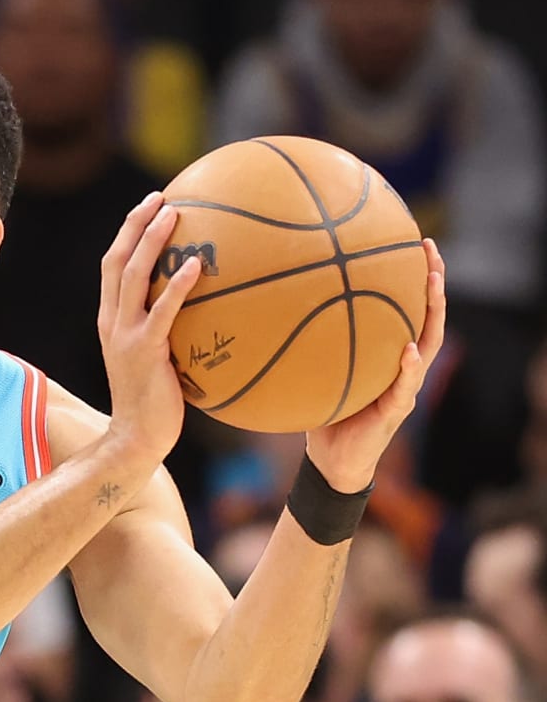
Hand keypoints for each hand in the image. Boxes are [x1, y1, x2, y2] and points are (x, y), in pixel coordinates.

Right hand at [97, 192, 200, 468]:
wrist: (136, 438)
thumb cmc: (155, 403)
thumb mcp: (157, 360)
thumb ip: (171, 332)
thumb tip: (211, 310)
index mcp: (111, 320)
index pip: (112, 266)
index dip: (128, 234)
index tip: (150, 207)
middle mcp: (112, 321)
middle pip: (116, 260)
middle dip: (135, 225)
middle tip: (161, 198)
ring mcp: (125, 334)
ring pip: (131, 275)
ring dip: (150, 240)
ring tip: (174, 213)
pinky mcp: (144, 351)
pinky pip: (162, 310)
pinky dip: (176, 285)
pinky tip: (196, 265)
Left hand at [306, 238, 446, 491]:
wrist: (332, 461)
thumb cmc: (324, 411)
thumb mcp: (315, 372)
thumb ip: (306, 345)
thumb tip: (268, 307)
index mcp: (386, 354)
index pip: (405, 308)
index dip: (412, 276)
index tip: (412, 241)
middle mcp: (402, 365)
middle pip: (427, 316)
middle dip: (433, 282)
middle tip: (430, 250)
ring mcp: (404, 387)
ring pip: (427, 344)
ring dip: (433, 315)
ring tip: (434, 286)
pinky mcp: (395, 411)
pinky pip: (404, 386)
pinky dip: (407, 367)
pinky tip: (407, 349)